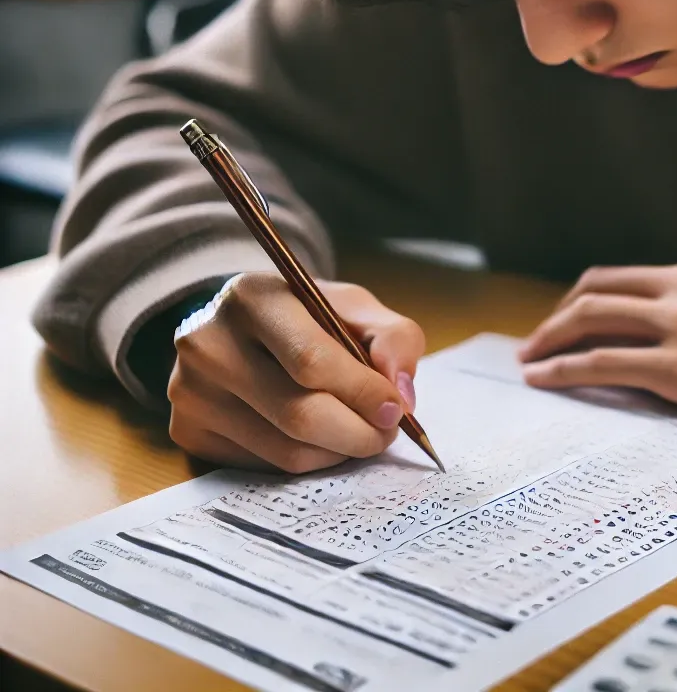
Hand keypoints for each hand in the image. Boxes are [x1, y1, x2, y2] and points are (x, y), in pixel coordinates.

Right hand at [168, 272, 423, 471]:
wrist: (243, 329)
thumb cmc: (307, 317)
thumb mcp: (354, 308)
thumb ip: (393, 338)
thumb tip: (400, 393)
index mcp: (252, 297)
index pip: (311, 360)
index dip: (363, 392)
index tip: (396, 409)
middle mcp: (208, 343)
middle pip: (299, 414)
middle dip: (357, 432)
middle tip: (385, 434)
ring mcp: (190, 391)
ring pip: (285, 450)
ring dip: (337, 452)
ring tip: (357, 433)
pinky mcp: (188, 431)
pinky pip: (264, 467)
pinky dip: (306, 461)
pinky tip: (318, 438)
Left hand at [518, 250, 676, 426]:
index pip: (632, 276)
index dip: (594, 295)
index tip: (574, 314)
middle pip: (601, 288)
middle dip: (562, 313)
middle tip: (540, 337)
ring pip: (593, 319)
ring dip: (552, 337)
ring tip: (530, 358)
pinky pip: (605, 363)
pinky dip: (566, 368)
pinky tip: (546, 378)